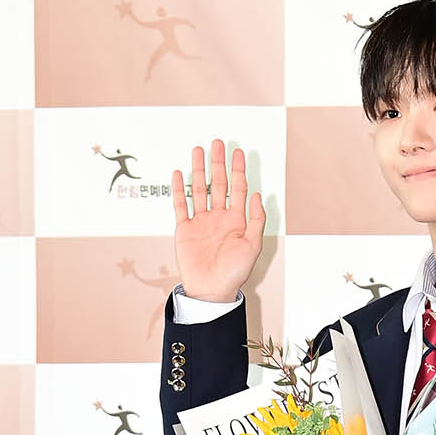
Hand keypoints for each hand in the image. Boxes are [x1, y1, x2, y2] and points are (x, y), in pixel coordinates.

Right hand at [171, 138, 265, 301]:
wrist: (210, 290)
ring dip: (199, 170)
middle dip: (218, 163)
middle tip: (218, 143)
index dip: (238, 170)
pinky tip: (179, 173)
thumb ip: (255, 219)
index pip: (238, 189)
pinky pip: (181, 205)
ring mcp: (201, 222)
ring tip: (198, 151)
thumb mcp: (252, 246)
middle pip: (218, 184)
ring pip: (199, 189)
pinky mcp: (185, 229)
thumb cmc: (233, 273)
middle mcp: (218, 218)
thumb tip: (256, 194)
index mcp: (236, 221)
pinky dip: (179, 189)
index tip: (237, 153)